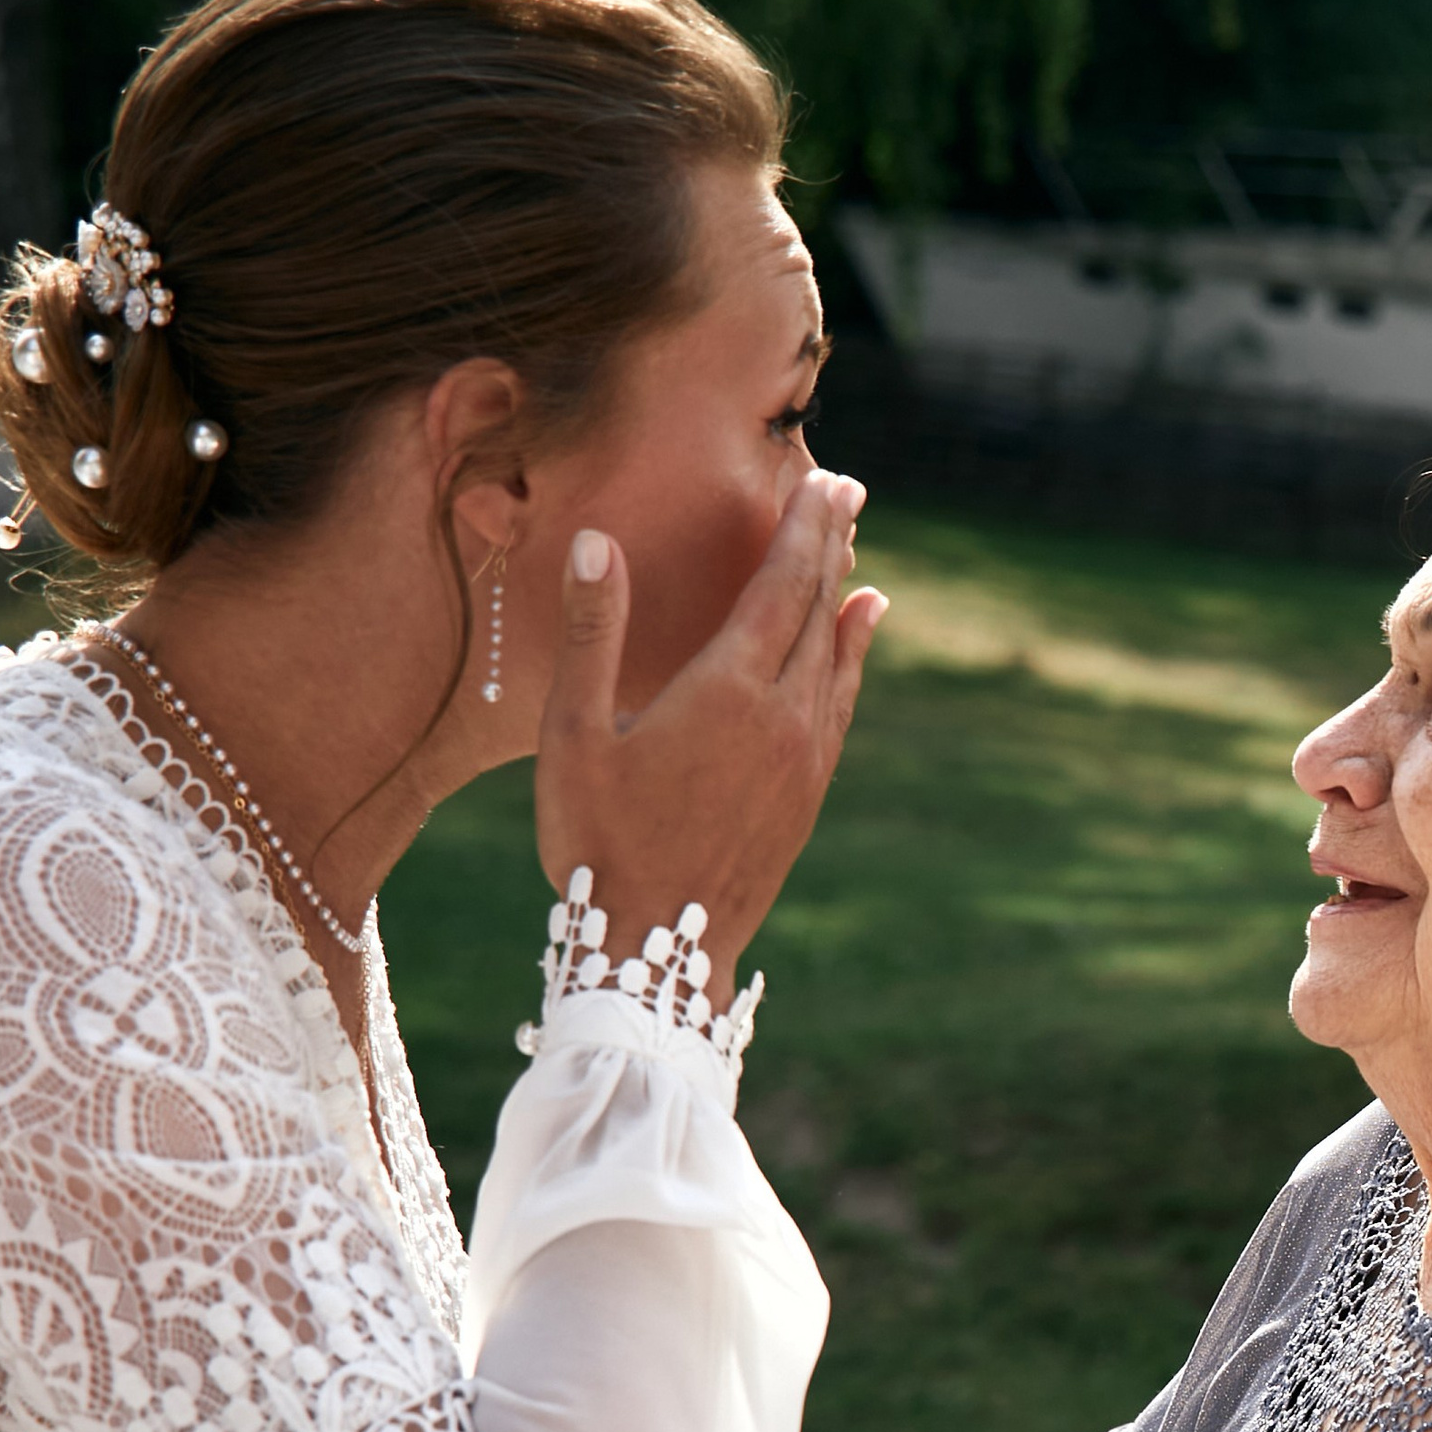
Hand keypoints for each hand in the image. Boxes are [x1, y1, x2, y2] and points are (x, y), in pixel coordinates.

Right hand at [534, 470, 885, 1008]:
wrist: (657, 950)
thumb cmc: (598, 841)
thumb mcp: (574, 735)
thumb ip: (593, 632)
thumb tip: (597, 541)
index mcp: (727, 690)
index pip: (780, 585)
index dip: (803, 528)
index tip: (824, 480)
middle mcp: (782, 715)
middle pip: (818, 607)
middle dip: (831, 543)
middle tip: (849, 489)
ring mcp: (803, 755)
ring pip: (836, 652)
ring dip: (844, 592)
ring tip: (853, 545)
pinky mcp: (808, 791)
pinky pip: (840, 700)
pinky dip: (852, 653)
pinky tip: (857, 630)